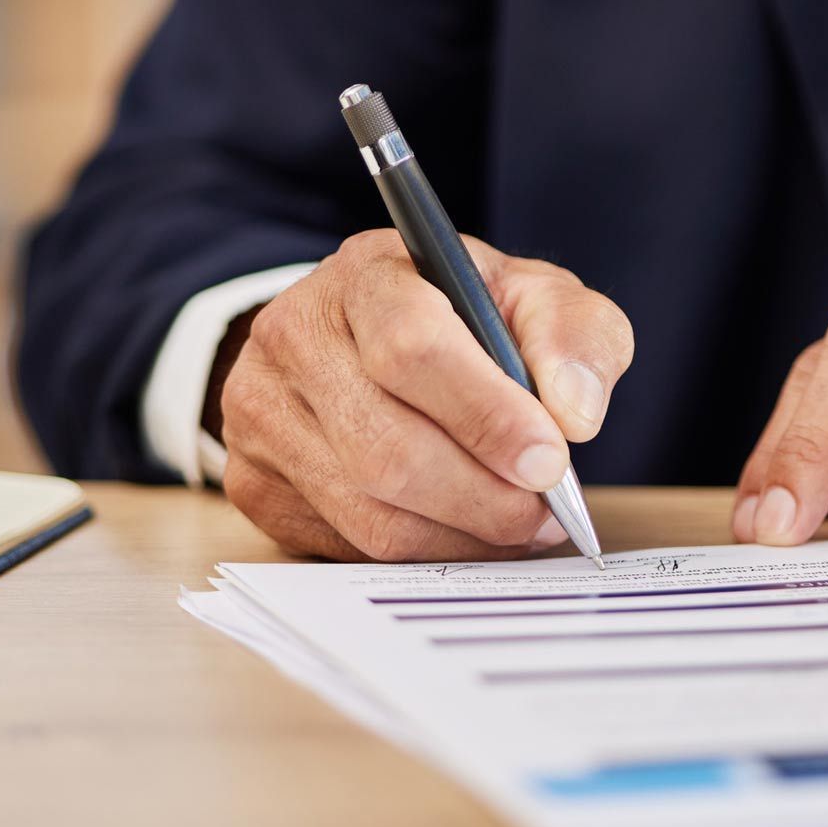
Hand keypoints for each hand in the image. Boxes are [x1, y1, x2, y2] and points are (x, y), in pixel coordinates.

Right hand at [215, 231, 633, 560]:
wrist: (363, 337)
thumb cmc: (460, 316)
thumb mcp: (533, 298)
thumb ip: (574, 336)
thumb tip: (574, 414)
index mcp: (365, 274)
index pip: (411, 348)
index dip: (486, 416)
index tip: (550, 461)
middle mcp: (293, 335)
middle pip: (385, 447)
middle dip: (483, 497)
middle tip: (544, 513)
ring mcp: (260, 411)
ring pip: (367, 509)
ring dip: (459, 535)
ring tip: (516, 524)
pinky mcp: (253, 480)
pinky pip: (344, 543)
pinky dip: (420, 552)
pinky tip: (461, 530)